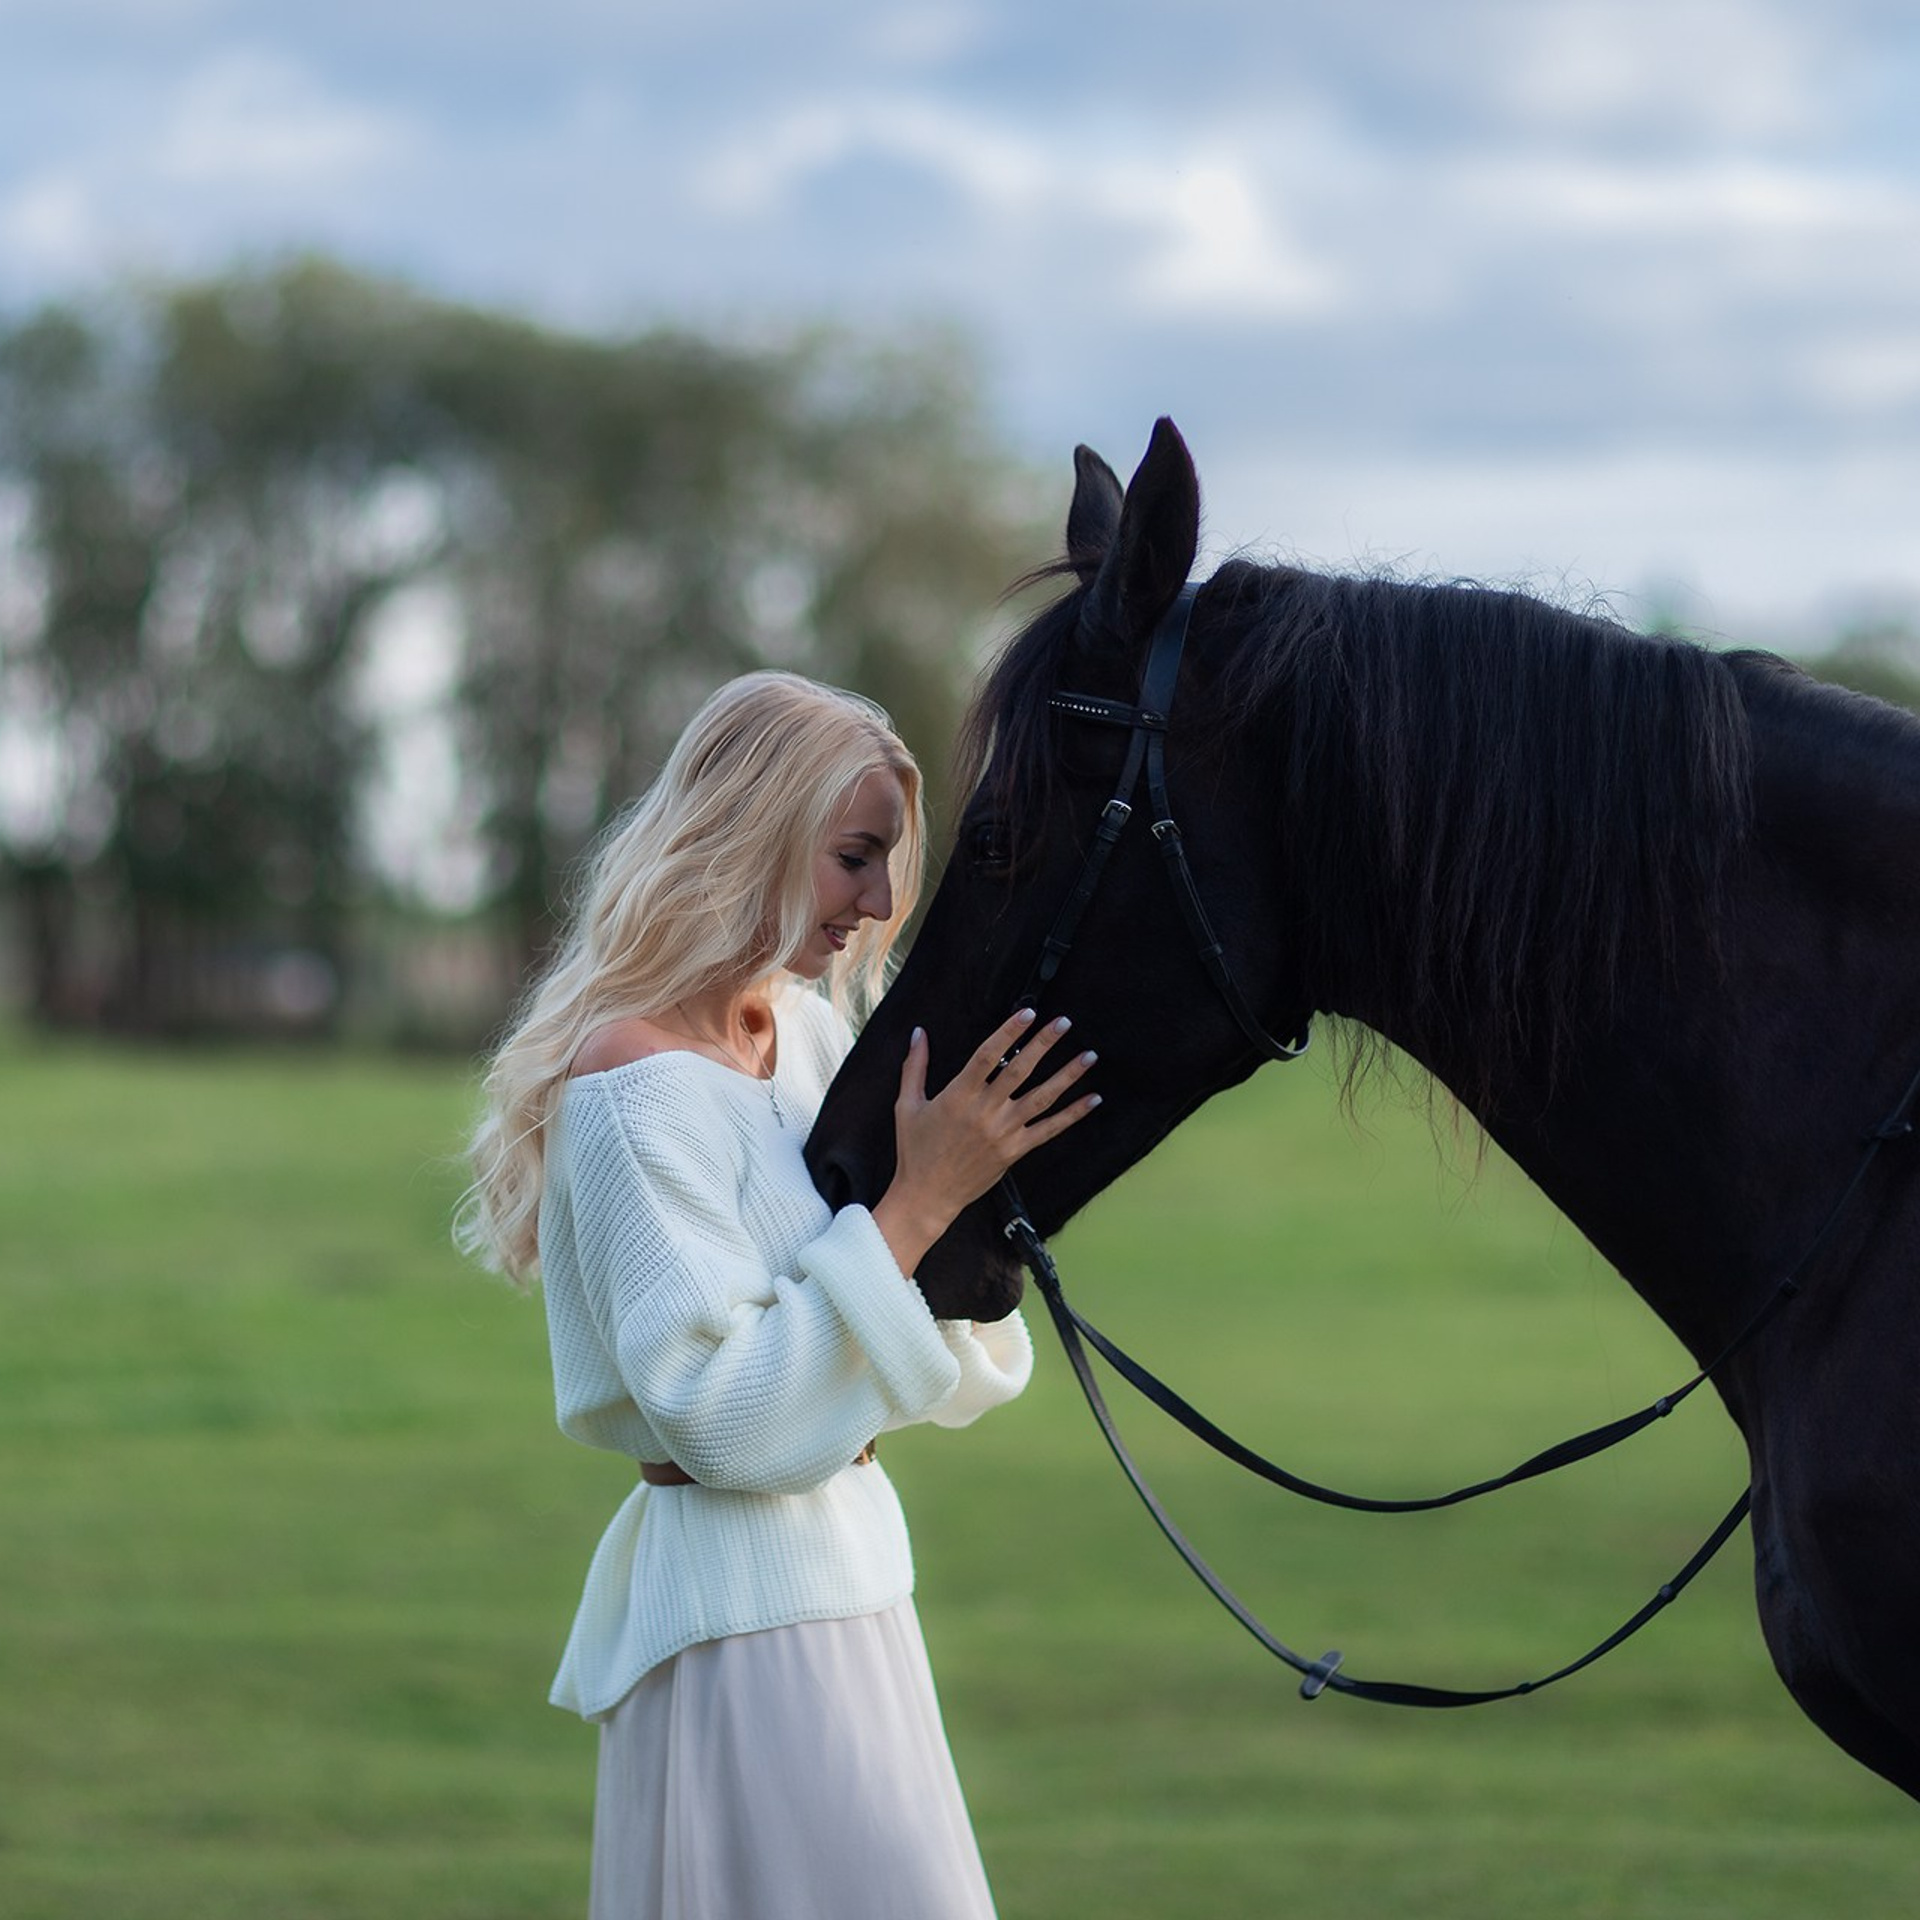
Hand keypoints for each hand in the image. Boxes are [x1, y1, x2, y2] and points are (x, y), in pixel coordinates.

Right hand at [870, 1008, 1099, 1278]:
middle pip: (1020, 1070)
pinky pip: (1049, 1129)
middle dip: (1044, 1044)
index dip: (1009, 1032)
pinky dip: (1073, 1115)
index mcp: (958, 1095)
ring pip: (1042, 1098)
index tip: (1027, 1013)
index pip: (987, 1055)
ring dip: (1068, 1075)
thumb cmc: (915, 1149)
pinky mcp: (1015, 1151)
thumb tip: (918, 1032)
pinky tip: (1093, 1100)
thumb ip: (915, 1066)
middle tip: (1064, 1022)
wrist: (927, 1195)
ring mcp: (1003, 1132)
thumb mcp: (907, 1104)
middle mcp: (985, 1111)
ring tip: (1090, 1056)